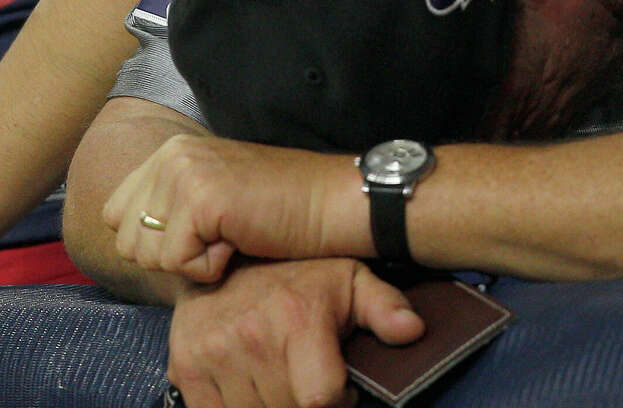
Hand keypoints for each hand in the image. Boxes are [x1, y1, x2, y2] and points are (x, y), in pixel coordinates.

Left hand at [103, 134, 354, 281]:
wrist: (332, 203)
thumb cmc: (282, 209)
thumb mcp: (212, 193)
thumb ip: (167, 201)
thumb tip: (123, 235)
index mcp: (170, 150)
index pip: (116, 215)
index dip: (159, 240)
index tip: (207, 229)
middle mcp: (171, 155)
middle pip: (127, 240)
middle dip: (172, 254)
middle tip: (222, 235)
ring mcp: (184, 174)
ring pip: (148, 254)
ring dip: (192, 261)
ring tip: (234, 235)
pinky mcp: (201, 200)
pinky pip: (178, 263)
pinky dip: (211, 267)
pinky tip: (242, 241)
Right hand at [169, 257, 422, 407]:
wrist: (227, 253)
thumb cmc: (300, 272)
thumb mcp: (351, 278)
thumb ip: (385, 306)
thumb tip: (413, 331)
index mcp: (298, 319)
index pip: (320, 399)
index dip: (338, 400)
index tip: (340, 387)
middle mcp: (252, 338)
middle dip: (305, 401)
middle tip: (310, 378)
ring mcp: (213, 354)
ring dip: (272, 405)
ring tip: (284, 376)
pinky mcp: (185, 367)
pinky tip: (255, 385)